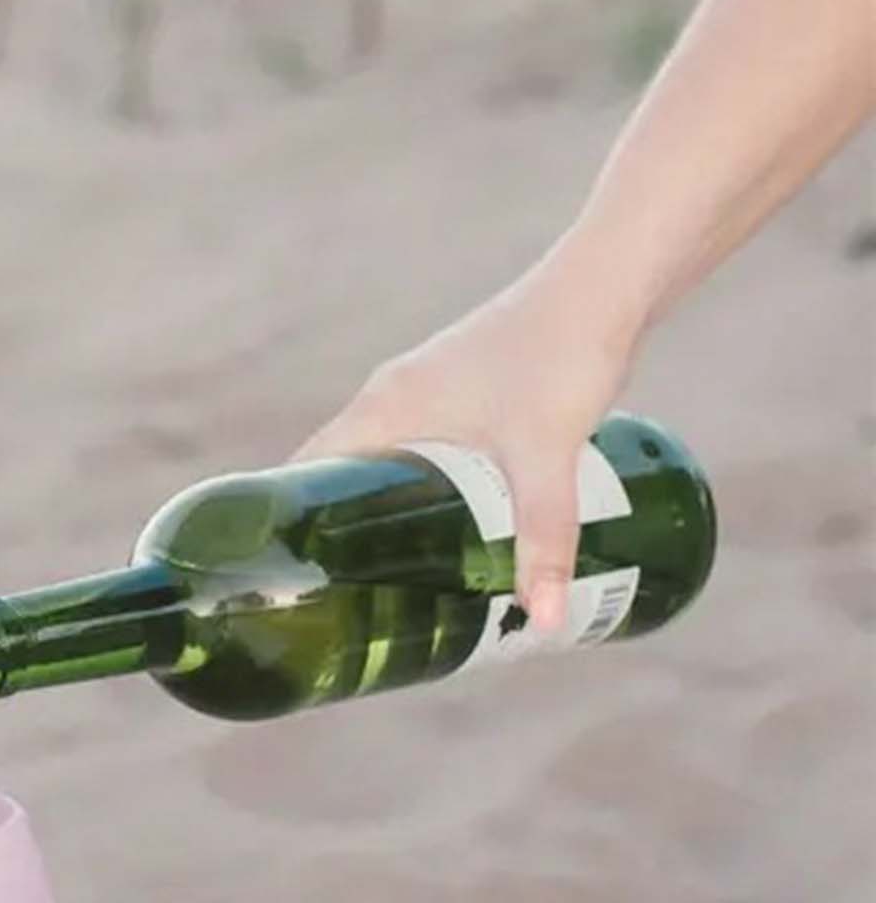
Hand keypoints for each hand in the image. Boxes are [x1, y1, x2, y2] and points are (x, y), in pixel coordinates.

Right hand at [293, 258, 640, 632]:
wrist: (613, 278)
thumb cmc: (565, 352)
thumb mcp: (547, 457)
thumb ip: (544, 538)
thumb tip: (545, 624)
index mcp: (384, 407)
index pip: (305, 473)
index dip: (289, 528)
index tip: (292, 583)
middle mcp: (394, 396)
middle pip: (344, 478)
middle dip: (345, 539)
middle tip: (356, 604)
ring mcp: (431, 391)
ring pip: (388, 466)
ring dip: (388, 517)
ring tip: (401, 581)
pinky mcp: (468, 391)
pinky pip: (425, 452)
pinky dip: (426, 492)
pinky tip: (456, 530)